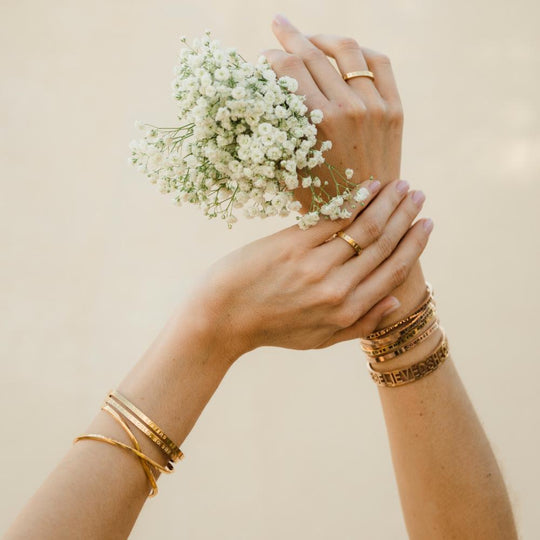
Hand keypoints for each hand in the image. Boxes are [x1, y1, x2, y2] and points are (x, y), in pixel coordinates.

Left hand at [182, 178, 431, 361]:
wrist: (223, 317)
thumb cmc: (272, 328)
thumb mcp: (319, 339)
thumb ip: (360, 325)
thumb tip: (395, 301)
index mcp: (347, 311)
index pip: (393, 271)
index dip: (414, 245)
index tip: (426, 224)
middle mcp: (337, 288)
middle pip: (383, 244)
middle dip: (406, 216)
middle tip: (418, 195)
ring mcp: (315, 264)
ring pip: (364, 227)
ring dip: (387, 203)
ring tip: (400, 186)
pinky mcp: (292, 244)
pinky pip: (332, 217)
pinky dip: (354, 199)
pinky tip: (368, 185)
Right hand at [260, 14, 403, 209]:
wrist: (366, 216)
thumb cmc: (321, 199)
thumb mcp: (290, 168)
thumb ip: (276, 130)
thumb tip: (258, 98)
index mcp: (319, 123)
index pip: (289, 68)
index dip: (271, 56)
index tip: (263, 57)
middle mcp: (349, 108)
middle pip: (313, 53)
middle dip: (290, 34)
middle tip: (277, 23)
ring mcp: (375, 106)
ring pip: (347, 50)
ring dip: (323, 37)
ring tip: (309, 37)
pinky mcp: (394, 109)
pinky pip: (378, 63)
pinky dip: (360, 51)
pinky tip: (345, 52)